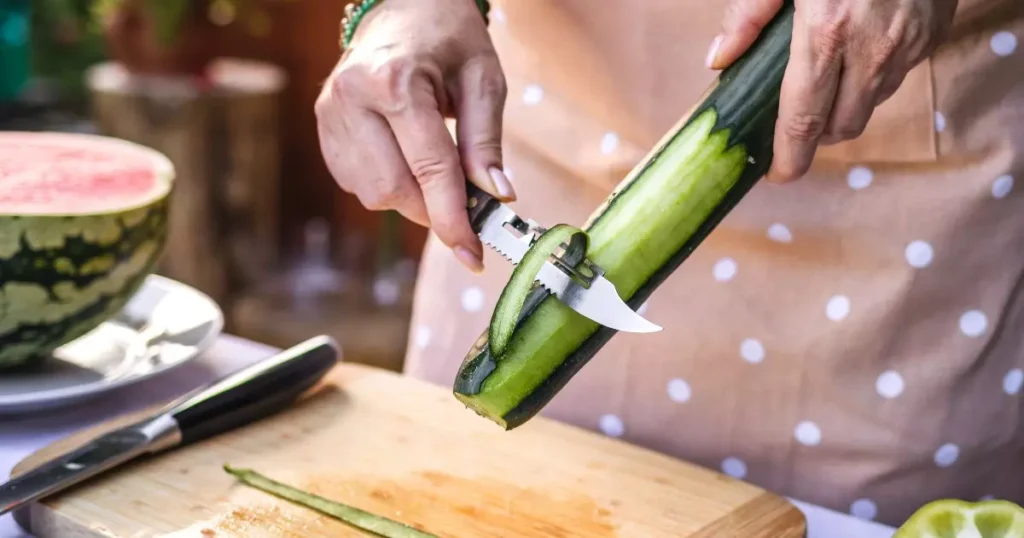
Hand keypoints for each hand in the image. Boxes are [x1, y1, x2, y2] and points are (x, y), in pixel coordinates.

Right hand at [315, 0, 514, 272]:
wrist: (403, 4)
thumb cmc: (448, 37)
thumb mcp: (483, 79)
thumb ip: (485, 141)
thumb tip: (496, 197)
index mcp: (395, 80)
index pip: (429, 168)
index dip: (453, 218)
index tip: (473, 255)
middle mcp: (352, 98)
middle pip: (394, 190)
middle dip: (433, 210)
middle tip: (465, 205)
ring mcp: (330, 113)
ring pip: (373, 194)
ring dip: (412, 199)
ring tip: (435, 169)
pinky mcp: (323, 128)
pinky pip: (357, 184)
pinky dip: (389, 185)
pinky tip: (405, 158)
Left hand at [707, 0, 957, 181]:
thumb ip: (747, 15)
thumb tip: (719, 61)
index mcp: (827, 34)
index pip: (804, 119)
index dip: (790, 156)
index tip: (777, 175)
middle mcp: (873, 49)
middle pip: (841, 127)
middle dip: (814, 136)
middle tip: (791, 125)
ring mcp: (909, 44)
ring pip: (871, 105)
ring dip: (844, 106)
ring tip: (822, 83)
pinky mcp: (934, 34)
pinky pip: (897, 76)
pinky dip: (871, 77)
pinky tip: (856, 50)